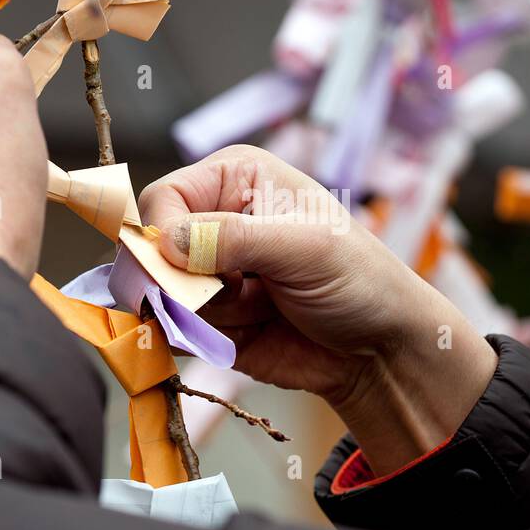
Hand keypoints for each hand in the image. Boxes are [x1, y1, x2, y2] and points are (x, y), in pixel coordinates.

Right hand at [140, 145, 496, 473]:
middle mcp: (213, 220)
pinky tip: (246, 333)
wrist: (379, 350)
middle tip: (240, 293)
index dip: (161, 236)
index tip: (186, 270)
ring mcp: (208, 273)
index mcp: (234, 178)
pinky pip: (173, 332)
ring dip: (202, 314)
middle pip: (149, 250)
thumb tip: (165, 242)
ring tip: (260, 310)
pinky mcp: (208, 320)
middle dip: (183, 283)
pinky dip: (197, 341)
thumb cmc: (358, 280)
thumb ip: (234, 239)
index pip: (162, 199)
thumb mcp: (305, 248)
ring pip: (161, 296)